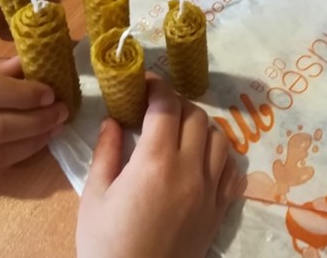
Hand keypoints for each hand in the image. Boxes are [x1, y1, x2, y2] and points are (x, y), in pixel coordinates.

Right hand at [76, 74, 240, 257]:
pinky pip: (232, 172)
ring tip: (181, 135)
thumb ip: (106, 153)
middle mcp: (190, 170)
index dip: (157, 87)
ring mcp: (210, 191)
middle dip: (176, 105)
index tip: (145, 84)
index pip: (166, 106)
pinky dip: (221, 158)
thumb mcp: (94, 196)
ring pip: (220, 139)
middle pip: (196, 117)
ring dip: (201, 128)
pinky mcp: (219, 211)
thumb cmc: (106, 243)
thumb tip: (113, 122)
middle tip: (156, 111)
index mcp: (155, 162)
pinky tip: (203, 162)